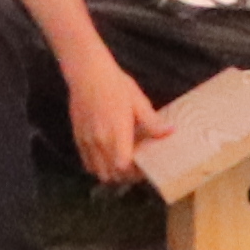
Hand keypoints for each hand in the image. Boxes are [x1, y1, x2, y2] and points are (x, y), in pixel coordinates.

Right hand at [63, 56, 168, 186]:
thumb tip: (171, 131)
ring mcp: (88, 141)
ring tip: (121, 162)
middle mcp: (100, 141)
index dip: (135, 173)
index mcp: (117, 133)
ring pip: (98, 172)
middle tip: (136, 167)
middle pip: (111, 174)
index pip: (124, 167)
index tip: (144, 167)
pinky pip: (87, 162)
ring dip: (110, 173)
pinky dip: (97, 166)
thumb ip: (152, 121)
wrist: (88, 73)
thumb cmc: (116, 85)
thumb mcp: (138, 101)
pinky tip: (107, 155)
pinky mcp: (78, 137)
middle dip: (125, 176)